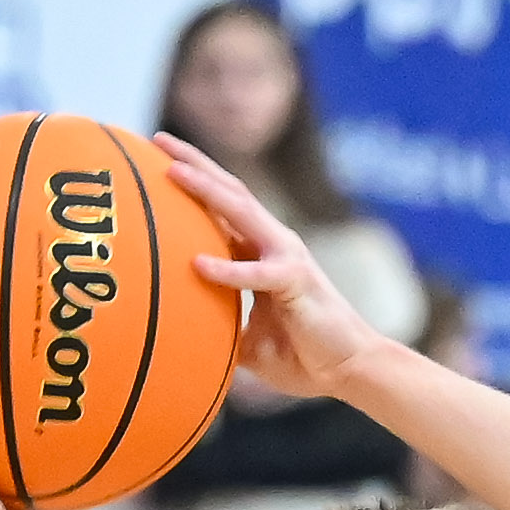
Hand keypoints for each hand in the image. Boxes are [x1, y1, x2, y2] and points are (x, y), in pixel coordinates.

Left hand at [157, 134, 377, 404]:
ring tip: (171, 171)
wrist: (352, 370)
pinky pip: (257, 274)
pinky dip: (229, 269)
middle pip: (229, 191)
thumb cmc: (306, 358)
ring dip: (206, 189)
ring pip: (241, 212)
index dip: (194, 179)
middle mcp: (274, 244)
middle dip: (194, 162)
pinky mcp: (297, 281)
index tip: (157, 158)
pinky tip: (198, 264)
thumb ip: (221, 328)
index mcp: (262, 252)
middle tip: (158, 139)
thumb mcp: (249, 342)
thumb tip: (183, 343)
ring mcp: (287, 257)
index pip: (224, 206)